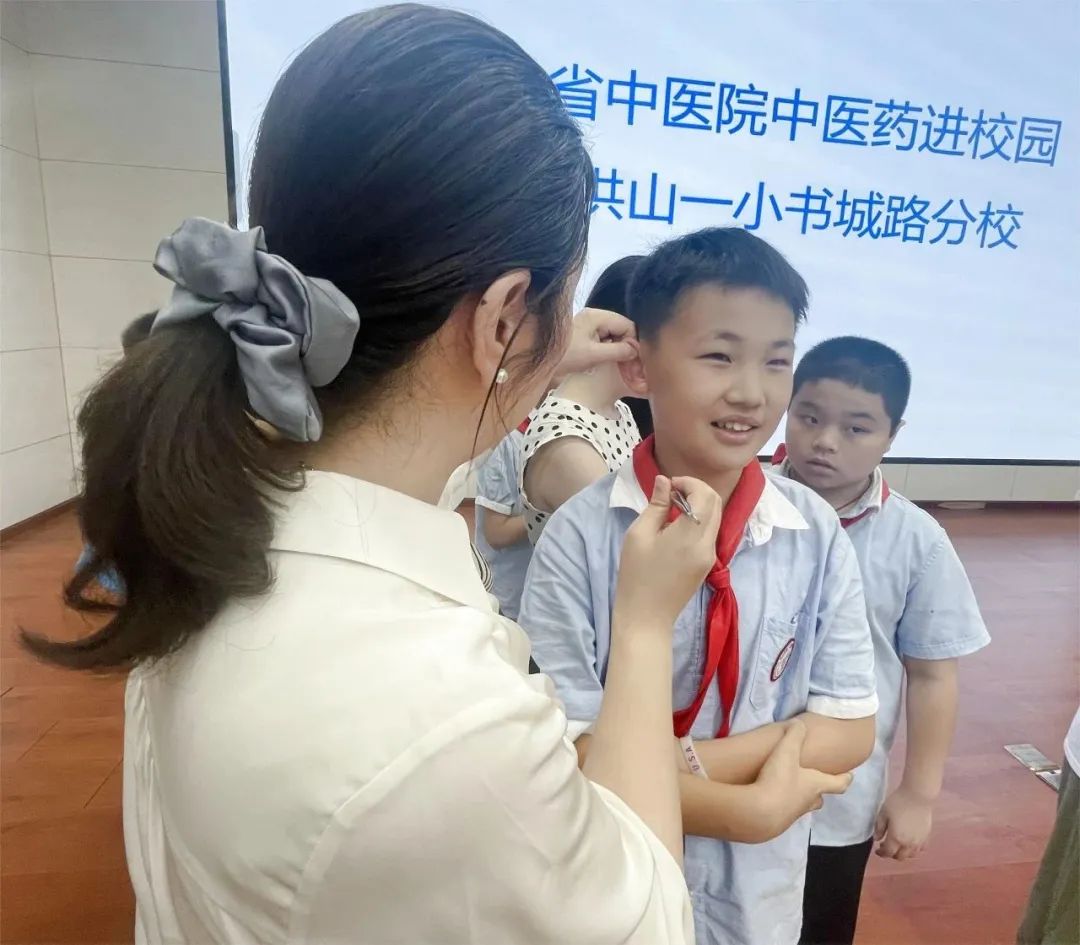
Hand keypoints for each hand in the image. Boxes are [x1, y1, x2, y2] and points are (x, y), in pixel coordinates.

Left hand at [556, 307, 636, 377]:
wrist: (537, 361)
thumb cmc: (563, 356)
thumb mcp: (593, 355)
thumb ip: (617, 351)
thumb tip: (636, 350)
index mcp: (596, 315)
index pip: (627, 325)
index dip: (634, 342)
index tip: (636, 361)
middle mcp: (594, 316)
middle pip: (621, 329)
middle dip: (627, 346)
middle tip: (631, 367)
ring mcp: (588, 324)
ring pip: (613, 335)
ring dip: (619, 350)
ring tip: (622, 367)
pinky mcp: (583, 334)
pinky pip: (604, 339)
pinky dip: (609, 350)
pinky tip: (610, 363)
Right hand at [614, 476, 721, 631]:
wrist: (646, 617)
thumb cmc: (636, 575)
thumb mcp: (639, 535)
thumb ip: (656, 505)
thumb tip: (664, 481)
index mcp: (690, 535)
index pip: (705, 495)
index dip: (689, 483)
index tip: (669, 485)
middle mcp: (707, 544)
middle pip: (715, 503)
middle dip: (696, 490)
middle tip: (671, 493)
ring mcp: (710, 555)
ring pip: (714, 517)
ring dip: (698, 505)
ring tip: (671, 509)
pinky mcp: (707, 564)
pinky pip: (709, 533)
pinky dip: (698, 521)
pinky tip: (676, 527)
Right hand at [752, 721, 852, 839]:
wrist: (760, 813)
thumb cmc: (780, 780)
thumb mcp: (787, 751)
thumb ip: (794, 735)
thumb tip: (800, 724)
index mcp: (816, 785)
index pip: (838, 784)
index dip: (844, 779)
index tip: (850, 776)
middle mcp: (808, 801)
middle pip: (819, 799)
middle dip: (819, 791)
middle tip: (815, 783)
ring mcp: (793, 814)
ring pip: (801, 806)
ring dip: (798, 798)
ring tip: (788, 788)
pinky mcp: (777, 822)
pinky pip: (783, 812)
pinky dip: (780, 805)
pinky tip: (769, 798)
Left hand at [875, 786, 932, 859]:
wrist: (917, 796)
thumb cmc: (898, 802)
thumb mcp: (883, 813)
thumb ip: (879, 828)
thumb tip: (877, 839)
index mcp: (896, 838)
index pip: (888, 852)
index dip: (882, 853)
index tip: (877, 850)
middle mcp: (909, 843)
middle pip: (900, 857)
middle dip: (891, 854)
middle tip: (886, 847)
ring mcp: (919, 841)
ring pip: (911, 855)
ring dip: (903, 853)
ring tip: (898, 845)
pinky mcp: (927, 836)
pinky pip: (920, 849)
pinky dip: (914, 849)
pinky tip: (910, 842)